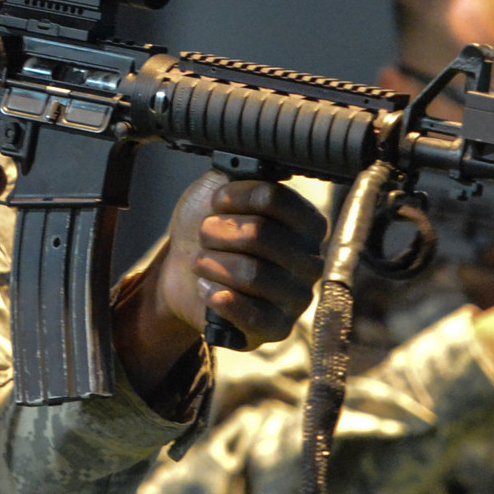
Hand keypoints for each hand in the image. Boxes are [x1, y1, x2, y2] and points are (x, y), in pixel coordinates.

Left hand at [152, 175, 326, 348]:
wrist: (183, 271)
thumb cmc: (211, 230)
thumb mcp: (222, 191)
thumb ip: (241, 175)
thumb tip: (253, 165)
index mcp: (306, 223)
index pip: (278, 199)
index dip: (239, 196)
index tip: (217, 200)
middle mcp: (310, 260)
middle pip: (262, 235)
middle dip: (219, 232)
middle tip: (204, 233)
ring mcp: (297, 297)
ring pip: (253, 274)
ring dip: (213, 264)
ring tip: (200, 261)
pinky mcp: (278, 328)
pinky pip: (252, 314)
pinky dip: (220, 297)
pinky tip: (207, 288)